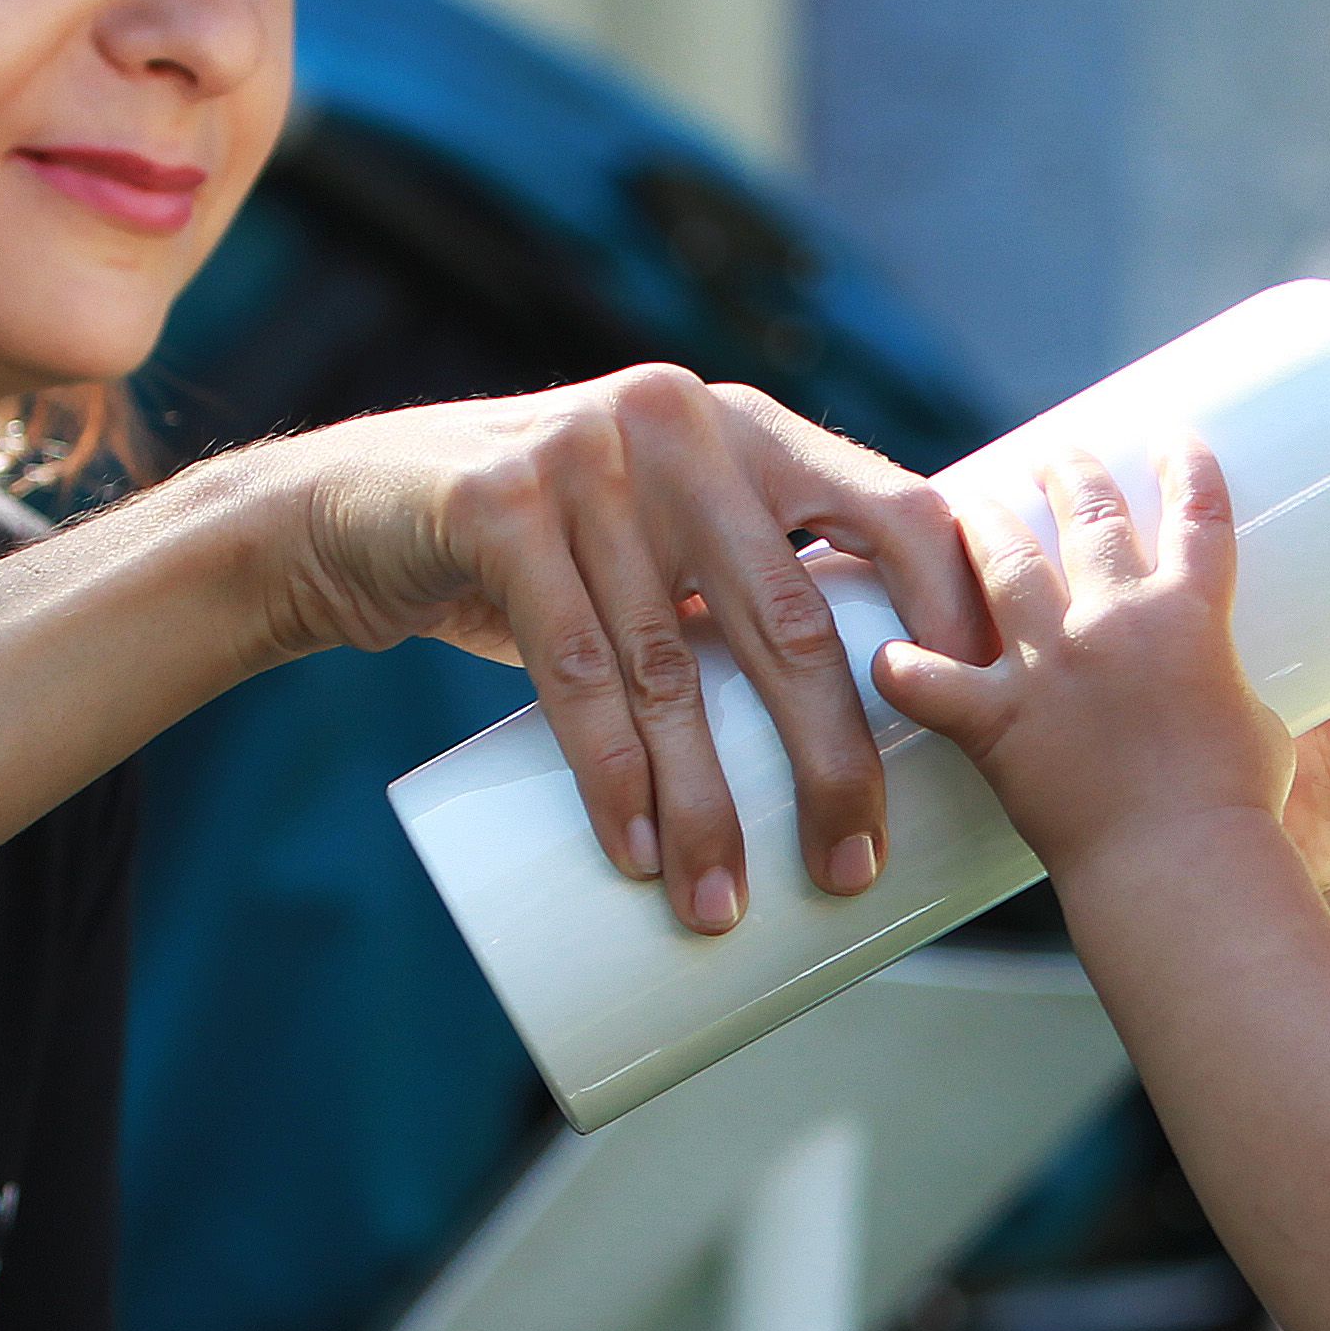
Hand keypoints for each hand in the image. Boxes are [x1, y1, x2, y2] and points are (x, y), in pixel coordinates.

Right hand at [240, 371, 981, 933]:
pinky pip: (573, 668)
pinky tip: (638, 849)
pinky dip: (610, 775)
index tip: (981, 733)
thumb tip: (880, 716)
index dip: (955, 621)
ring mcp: (586, 457)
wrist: (349, 510)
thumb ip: (746, 578)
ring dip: (709, 804)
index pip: (898, 511)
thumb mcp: (656, 534)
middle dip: (833, 760)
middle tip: (851, 866)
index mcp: (750, 430)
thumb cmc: (538, 549)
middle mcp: (681, 426)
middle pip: (795, 615)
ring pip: (677, 664)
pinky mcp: (496, 506)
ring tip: (724, 903)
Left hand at [870, 443, 1290, 881]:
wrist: (1178, 862)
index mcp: (1191, 613)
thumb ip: (1233, 687)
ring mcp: (1050, 663)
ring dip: (986, 523)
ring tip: (976, 503)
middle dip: (1071, 473)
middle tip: (1056, 454)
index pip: (1196, 513)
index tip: (1172, 435)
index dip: (1185, 465)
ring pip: (1002, 563)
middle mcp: (1115, 618)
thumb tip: (1232, 690)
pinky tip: (882, 653)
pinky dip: (902, 668)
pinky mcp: (998, 717)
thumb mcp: (1263, 726)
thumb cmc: (1234, 807)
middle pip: (1089, 516)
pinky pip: (929, 681)